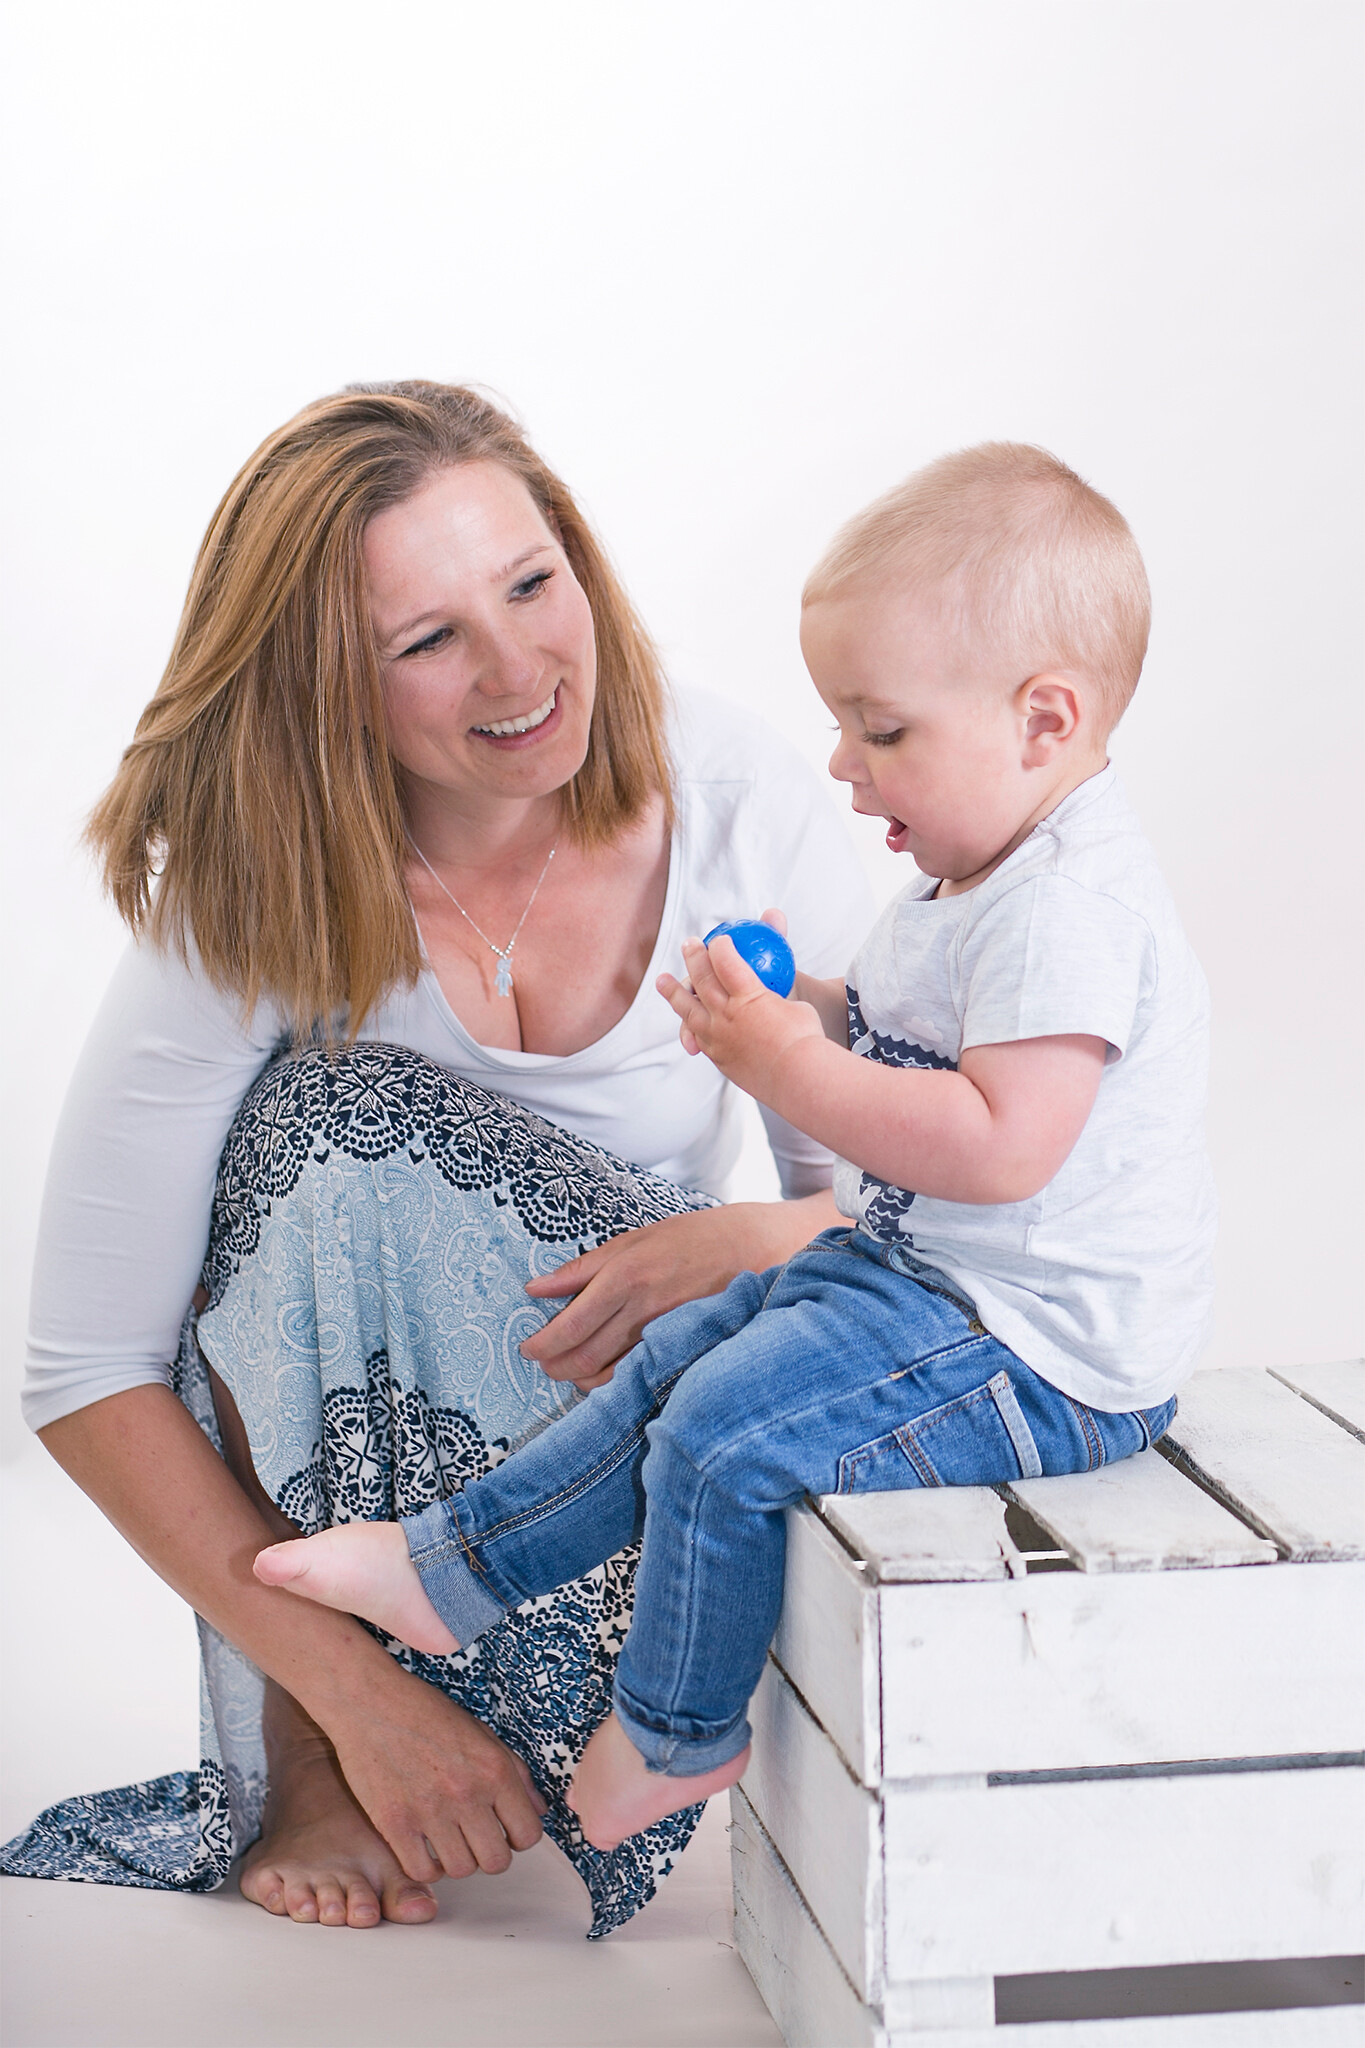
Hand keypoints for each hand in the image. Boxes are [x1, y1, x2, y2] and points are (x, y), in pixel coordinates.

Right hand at [325, 1665, 548, 1882]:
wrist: (371, 1701)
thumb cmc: (427, 1713)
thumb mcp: (481, 1732)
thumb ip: (516, 1772)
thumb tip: (538, 1810)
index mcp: (493, 1768)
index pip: (528, 1834)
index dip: (518, 1837)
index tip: (503, 1829)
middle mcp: (466, 1792)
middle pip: (496, 1861)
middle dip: (489, 1854)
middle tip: (474, 1837)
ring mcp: (430, 1810)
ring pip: (461, 1870)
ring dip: (457, 1860)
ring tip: (447, 1839)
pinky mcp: (394, 1823)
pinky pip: (422, 1871)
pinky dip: (426, 1867)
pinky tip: (422, 1847)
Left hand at [521, 1195, 833, 1387]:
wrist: (759, 1247)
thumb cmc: (696, 1236)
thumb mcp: (636, 1237)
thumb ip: (583, 1268)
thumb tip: (536, 1287)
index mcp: (627, 1277)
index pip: (570, 1325)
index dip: (542, 1343)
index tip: (527, 1347)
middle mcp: (644, 1311)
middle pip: (584, 1357)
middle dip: (556, 1366)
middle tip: (544, 1362)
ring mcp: (667, 1335)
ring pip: (610, 1376)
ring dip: (580, 1379)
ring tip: (570, 1369)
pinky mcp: (684, 1350)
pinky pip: (640, 1378)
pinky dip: (615, 1383)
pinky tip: (605, 1375)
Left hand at [657, 931, 824, 1100]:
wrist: (798, 1080)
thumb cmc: (804, 1038)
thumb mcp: (798, 1002)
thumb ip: (783, 984)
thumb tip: (789, 953)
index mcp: (748, 996)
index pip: (725, 962)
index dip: (719, 947)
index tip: (719, 939)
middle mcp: (726, 1014)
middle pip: (701, 979)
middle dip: (694, 958)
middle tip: (690, 944)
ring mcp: (717, 1037)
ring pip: (687, 1010)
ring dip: (673, 991)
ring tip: (662, 980)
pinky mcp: (718, 1057)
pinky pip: (698, 1036)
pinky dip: (690, 1025)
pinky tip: (688, 1020)